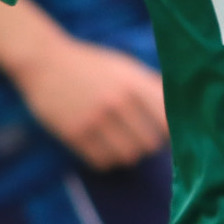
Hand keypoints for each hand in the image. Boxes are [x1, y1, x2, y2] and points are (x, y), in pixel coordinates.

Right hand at [15, 36, 168, 169]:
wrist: (43, 61)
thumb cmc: (89, 64)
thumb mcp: (123, 65)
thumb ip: (151, 85)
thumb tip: (181, 107)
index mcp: (133, 82)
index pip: (168, 120)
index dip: (172, 132)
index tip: (167, 135)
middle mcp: (117, 101)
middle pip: (150, 144)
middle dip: (148, 144)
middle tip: (138, 138)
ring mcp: (94, 118)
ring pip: (128, 156)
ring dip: (127, 154)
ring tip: (119, 143)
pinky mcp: (74, 133)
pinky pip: (102, 162)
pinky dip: (106, 160)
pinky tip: (102, 148)